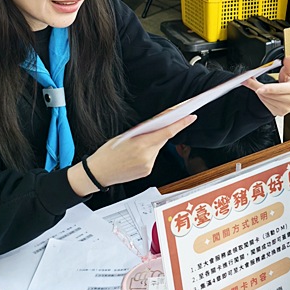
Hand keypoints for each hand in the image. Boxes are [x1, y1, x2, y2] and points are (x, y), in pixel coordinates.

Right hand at [75, 115, 197, 193]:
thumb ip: (142, 131)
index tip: (191, 117)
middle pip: (163, 139)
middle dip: (163, 130)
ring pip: (158, 148)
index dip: (181, 124)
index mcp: (140, 144)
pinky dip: (149, 153)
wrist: (98, 173)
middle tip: (163, 123)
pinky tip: (136, 154)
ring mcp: (148, 165)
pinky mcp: (147, 172)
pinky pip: (153, 157)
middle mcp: (146, 156)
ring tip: (136, 144)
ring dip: (153, 143)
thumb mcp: (123, 136)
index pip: (166, 132)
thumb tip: (158, 123)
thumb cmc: (107, 152)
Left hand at [243, 55, 289, 116]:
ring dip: (260, 92)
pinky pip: (266, 105)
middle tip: (248, 80)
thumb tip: (289, 58)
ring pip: (266, 100)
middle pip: (271, 95)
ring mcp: (286, 108)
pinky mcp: (280, 113)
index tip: (259, 89)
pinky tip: (265, 93)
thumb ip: (289, 64)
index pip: (281, 89)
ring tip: (262, 86)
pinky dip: (262, 98)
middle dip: (259, 87)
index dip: (270, 89)